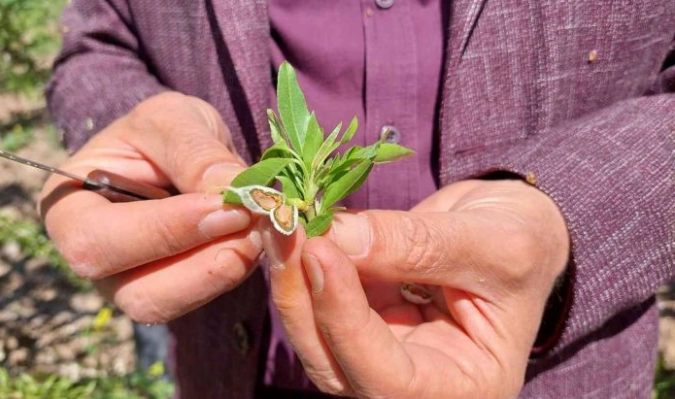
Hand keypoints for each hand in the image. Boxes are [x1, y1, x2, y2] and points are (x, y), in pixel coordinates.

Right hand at [40, 92, 262, 323]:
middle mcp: (93, 261)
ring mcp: (129, 285)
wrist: (178, 152)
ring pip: (171, 306)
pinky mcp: (171, 294)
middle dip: (199, 265)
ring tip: (257, 230)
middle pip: (135, 293)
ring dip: (222, 273)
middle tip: (251, 225)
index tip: (224, 207)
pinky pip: (198, 302)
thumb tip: (233, 190)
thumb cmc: (160, 133)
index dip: (163, 230)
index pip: (99, 241)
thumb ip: (195, 152)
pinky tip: (255, 240)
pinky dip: (232, 273)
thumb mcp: (172, 120)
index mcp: (68, 210)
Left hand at [263, 179, 569, 397]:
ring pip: (316, 335)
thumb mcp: (492, 242)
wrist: (515, 229)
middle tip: (285, 230)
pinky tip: (297, 225)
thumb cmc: (525, 241)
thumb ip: (416, 245)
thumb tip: (334, 237)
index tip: (320, 251)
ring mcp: (382, 350)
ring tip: (283, 222)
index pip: (389, 378)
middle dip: (303, 297)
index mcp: (462, 386)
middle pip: (336, 363)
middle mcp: (415, 383)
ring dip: (292, 278)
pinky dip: (303, 263)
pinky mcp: (361, 316)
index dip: (345, 319)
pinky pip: (320, 299)